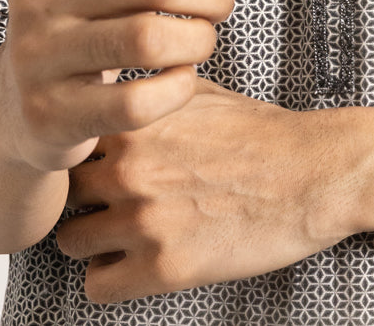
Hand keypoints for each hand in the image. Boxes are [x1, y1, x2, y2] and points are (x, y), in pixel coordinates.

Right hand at [0, 0, 261, 173]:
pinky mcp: (48, 113)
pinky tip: (180, 78)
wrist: (19, 100)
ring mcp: (36, 53)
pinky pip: (136, 102)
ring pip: (149, 39)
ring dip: (199, 40)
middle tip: (224, 6)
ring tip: (202, 39)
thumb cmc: (93, 13)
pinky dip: (177, 89)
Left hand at [57, 78, 358, 303]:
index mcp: (134, 124)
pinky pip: (96, 287)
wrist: (310, 173)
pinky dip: (112, 278)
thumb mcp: (198, 92)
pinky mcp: (163, 270)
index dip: (81, 153)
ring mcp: (144, 221)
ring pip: (71, 242)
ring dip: (94, 240)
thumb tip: (117, 86)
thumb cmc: (260, 132)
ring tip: (126, 234)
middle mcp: (129, 171)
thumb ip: (149, 92)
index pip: (66, 141)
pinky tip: (138, 263)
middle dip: (83, 198)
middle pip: (63, 193)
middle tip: (111, 201)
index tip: (96, 162)